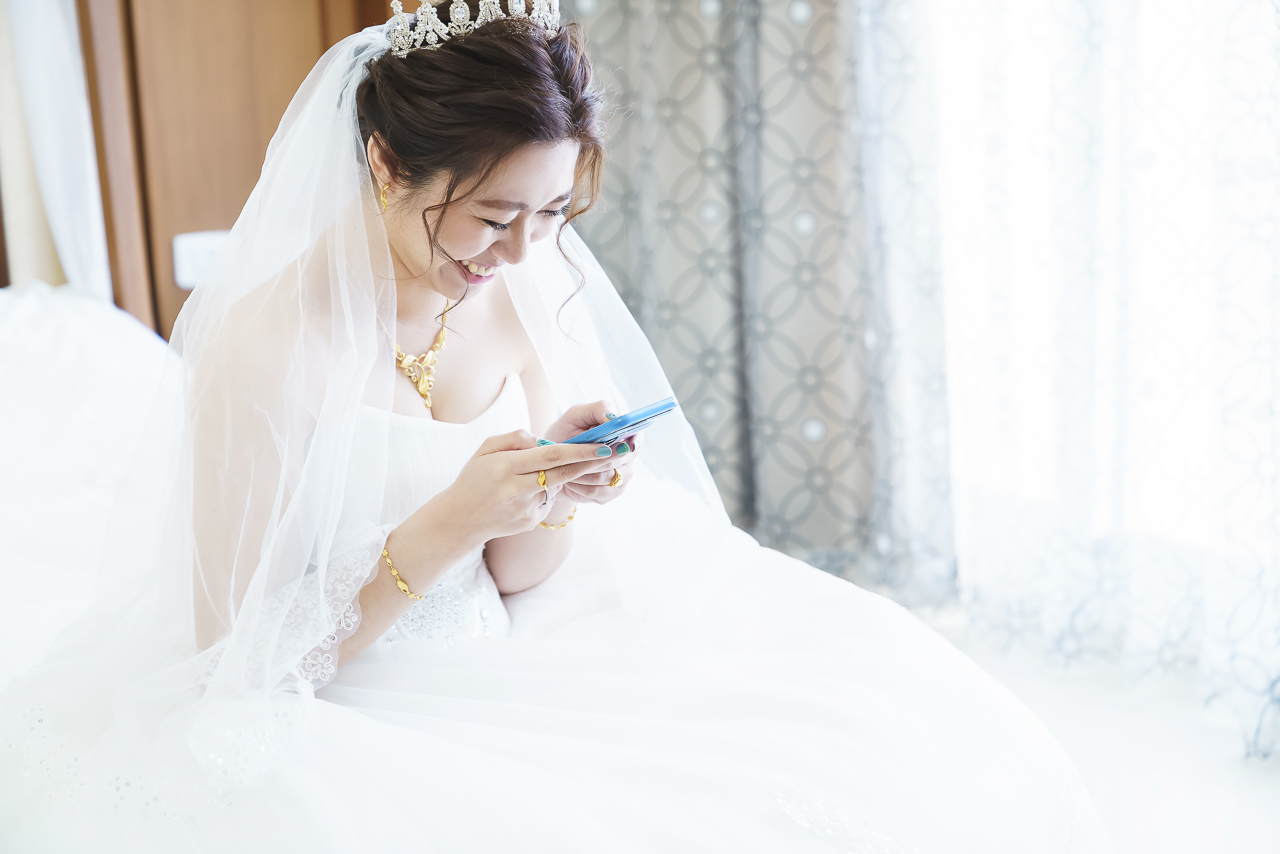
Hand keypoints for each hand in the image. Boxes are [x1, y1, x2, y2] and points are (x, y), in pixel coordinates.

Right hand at [435, 428, 617, 542]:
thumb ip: (515, 438)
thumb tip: (543, 440)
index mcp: (506, 467)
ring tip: (532, 474)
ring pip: (556, 485)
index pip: (551, 457)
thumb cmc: (474, 478)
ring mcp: (526, 509)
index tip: (602, 446)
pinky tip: (522, 494)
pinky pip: (547, 500)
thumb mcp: (486, 449)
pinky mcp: (530, 522)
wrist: (460, 519)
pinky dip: (544, 491)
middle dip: (592, 462)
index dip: (580, 451)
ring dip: (560, 476)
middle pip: (564, 473)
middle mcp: (517, 489)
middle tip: (616, 452)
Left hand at [545, 401, 639, 505]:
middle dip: (592, 457)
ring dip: (582, 473)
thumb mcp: (577, 415)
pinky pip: (598, 494)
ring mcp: (623, 476)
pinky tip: (570, 481)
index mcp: (625, 432)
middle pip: (618, 460)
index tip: (613, 444)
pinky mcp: (612, 493)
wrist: (553, 461)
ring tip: (566, 467)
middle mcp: (629, 456)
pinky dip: (579, 487)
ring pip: (606, 478)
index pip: (637, 437)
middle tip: (571, 455)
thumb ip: (598, 409)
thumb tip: (612, 418)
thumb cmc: (566, 432)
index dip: (629, 441)